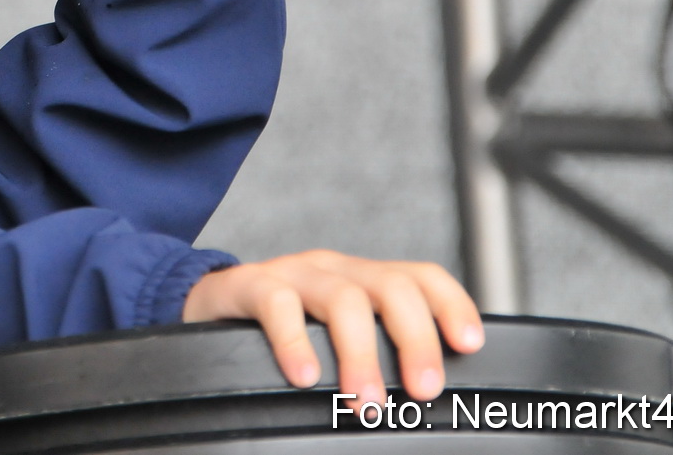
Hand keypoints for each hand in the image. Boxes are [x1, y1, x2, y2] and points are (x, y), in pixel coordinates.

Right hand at [182, 250, 482, 403]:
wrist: (204, 308)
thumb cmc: (279, 332)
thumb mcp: (334, 337)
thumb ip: (374, 354)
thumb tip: (420, 403)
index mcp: (362, 280)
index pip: (420, 276)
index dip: (451, 305)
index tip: (468, 346)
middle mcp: (334, 270)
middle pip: (391, 286)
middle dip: (415, 339)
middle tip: (422, 390)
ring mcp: (292, 274)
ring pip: (343, 297)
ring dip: (361, 353)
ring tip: (366, 401)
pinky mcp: (248, 285)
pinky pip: (277, 304)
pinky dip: (295, 341)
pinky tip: (305, 375)